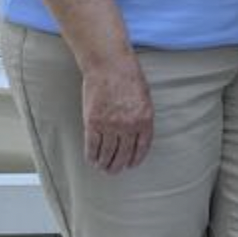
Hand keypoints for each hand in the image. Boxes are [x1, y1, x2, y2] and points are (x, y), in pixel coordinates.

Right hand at [81, 53, 153, 172]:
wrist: (109, 65)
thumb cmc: (129, 77)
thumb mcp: (144, 97)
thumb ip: (142, 116)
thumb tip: (137, 135)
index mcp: (145, 118)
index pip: (142, 147)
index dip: (136, 158)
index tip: (132, 165)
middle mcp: (128, 125)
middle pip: (124, 154)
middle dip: (119, 166)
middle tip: (115, 171)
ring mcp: (110, 125)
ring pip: (107, 153)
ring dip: (105, 164)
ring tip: (104, 168)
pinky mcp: (92, 123)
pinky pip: (92, 146)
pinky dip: (92, 156)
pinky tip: (93, 161)